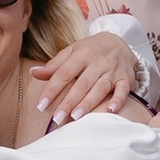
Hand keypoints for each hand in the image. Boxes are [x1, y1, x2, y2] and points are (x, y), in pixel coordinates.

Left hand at [29, 37, 147, 126]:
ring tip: (76, 117)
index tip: (41, 106)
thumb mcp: (72, 52)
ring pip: (100, 88)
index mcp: (81, 54)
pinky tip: (110, 111)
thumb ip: (54, 65)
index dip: (52, 90)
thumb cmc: (90, 50)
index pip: (64, 73)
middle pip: (82, 84)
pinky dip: (118, 100)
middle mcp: (98, 61)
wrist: (119, 42)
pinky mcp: (126, 78)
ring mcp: (113, 70)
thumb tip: (34, 73)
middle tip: (57, 118)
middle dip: (69, 102)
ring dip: (89, 103)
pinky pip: (123, 90)